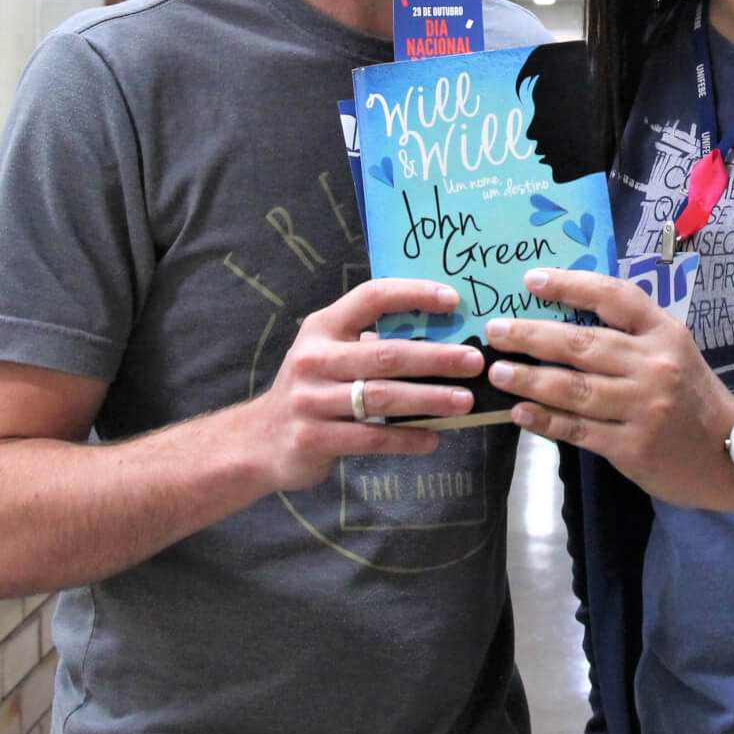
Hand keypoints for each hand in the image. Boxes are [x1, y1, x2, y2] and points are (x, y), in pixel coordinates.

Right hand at [249, 278, 484, 492]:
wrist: (258, 440)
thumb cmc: (311, 388)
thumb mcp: (328, 353)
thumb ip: (369, 342)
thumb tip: (441, 336)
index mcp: (322, 327)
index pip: (371, 297)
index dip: (413, 294)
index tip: (453, 299)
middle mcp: (314, 358)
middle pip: (386, 353)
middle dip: (436, 357)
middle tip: (475, 361)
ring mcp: (311, 400)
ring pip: (383, 397)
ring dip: (430, 399)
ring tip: (465, 401)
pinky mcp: (314, 438)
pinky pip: (372, 437)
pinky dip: (407, 438)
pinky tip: (433, 439)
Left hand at [484, 268, 733, 513]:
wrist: (729, 453)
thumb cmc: (691, 396)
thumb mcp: (673, 350)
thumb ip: (629, 334)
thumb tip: (560, 321)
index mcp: (664, 333)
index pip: (613, 297)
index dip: (570, 285)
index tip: (530, 280)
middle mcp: (654, 365)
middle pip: (584, 344)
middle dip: (533, 335)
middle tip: (496, 330)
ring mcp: (643, 407)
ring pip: (575, 389)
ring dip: (531, 379)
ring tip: (498, 371)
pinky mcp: (633, 446)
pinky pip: (579, 430)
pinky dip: (546, 420)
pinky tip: (520, 413)